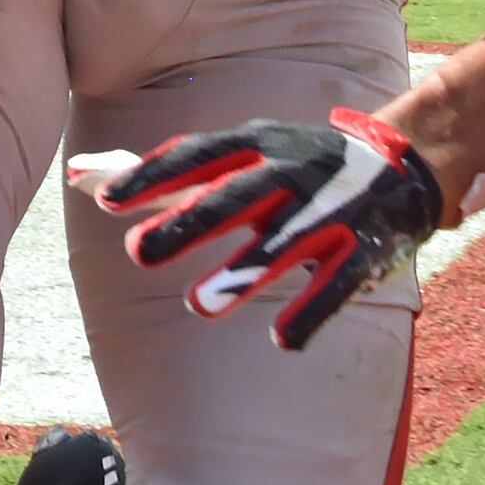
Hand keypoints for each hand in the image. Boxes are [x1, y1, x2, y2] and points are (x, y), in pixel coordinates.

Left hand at [75, 108, 444, 349]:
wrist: (404, 164)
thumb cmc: (295, 162)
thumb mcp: (237, 155)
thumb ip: (164, 173)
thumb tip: (80, 175)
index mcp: (257, 144)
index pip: (198, 154)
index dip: (154, 175)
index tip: (107, 201)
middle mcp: (292, 170)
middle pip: (237, 195)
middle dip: (190, 222)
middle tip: (138, 253)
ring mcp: (331, 207)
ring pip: (286, 240)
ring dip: (244, 271)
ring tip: (198, 306)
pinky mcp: (367, 245)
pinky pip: (341, 280)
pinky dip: (314, 308)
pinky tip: (285, 341)